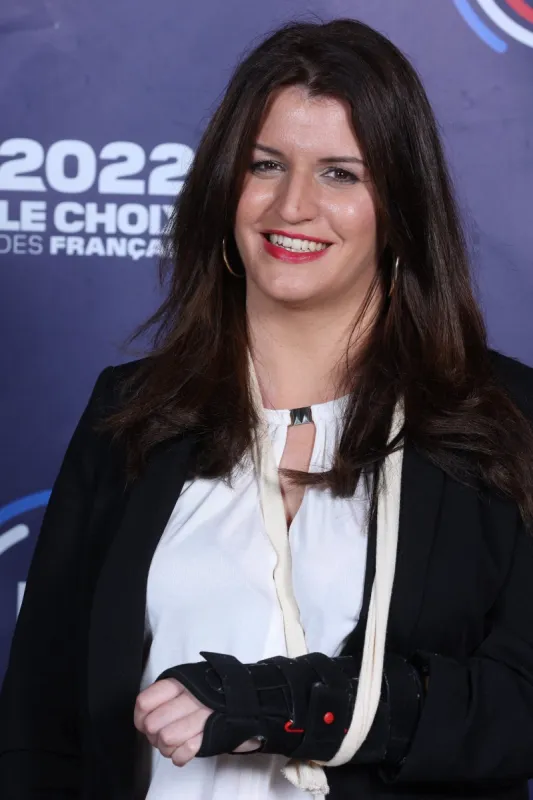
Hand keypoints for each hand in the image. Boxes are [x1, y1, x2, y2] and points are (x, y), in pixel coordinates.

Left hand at [134, 678, 261, 766]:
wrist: (250, 700)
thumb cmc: (215, 692)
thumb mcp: (190, 681)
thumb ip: (166, 693)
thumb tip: (143, 714)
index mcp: (181, 682)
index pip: (145, 702)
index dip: (140, 717)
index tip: (144, 722)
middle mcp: (191, 697)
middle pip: (153, 724)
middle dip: (154, 735)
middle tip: (162, 734)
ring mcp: (202, 716)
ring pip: (166, 739)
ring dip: (166, 747)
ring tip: (175, 743)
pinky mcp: (212, 735)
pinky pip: (183, 753)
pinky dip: (180, 756)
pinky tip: (185, 750)